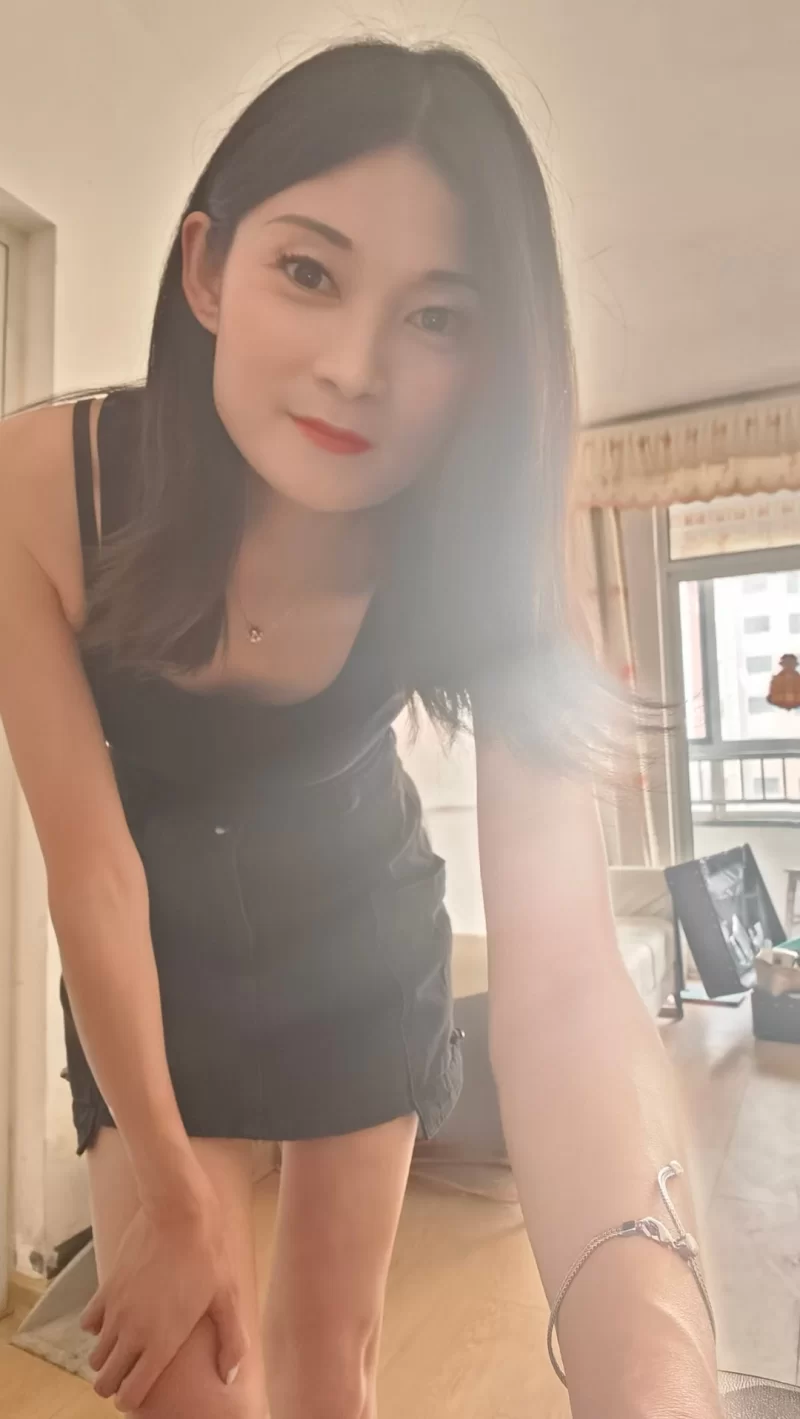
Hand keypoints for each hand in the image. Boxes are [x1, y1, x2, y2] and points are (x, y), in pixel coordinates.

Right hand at [79, 1181, 248, 1410]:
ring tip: (124, 1347)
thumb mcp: (228, 1297)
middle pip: (104, 1380)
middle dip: (114, 1384)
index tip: (139, 1393)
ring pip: (95, 1355)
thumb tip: (229, 1376)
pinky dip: (97, 1327)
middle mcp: (132, 1333)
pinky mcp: (105, 1288)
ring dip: (106, 1356)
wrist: (177, 1211)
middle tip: (130, 1373)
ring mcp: (115, 1311)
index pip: (130, 1394)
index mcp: (161, 1343)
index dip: (132, 1399)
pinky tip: (116, 1317)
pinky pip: (89, 1322)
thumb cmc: (208, 1254)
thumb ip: (231, 1341)